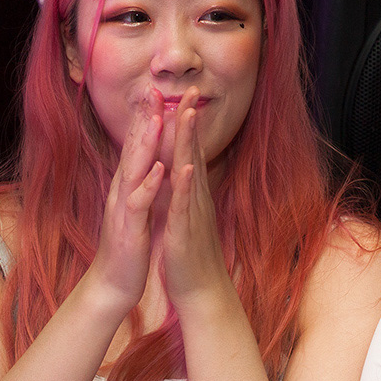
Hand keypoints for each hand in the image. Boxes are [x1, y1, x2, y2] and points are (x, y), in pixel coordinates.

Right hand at [85, 104, 163, 316]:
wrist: (114, 283)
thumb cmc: (129, 246)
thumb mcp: (134, 209)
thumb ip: (138, 184)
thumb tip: (145, 163)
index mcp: (127, 187)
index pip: (134, 147)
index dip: (143, 118)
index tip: (154, 92)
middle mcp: (122, 191)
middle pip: (131, 149)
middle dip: (142, 119)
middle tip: (153, 90)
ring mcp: (123, 208)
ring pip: (133, 170)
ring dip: (144, 144)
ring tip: (157, 118)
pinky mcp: (130, 228)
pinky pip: (139, 203)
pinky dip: (149, 185)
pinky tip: (161, 169)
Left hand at [160, 89, 234, 317]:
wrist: (200, 290)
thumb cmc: (189, 255)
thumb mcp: (185, 216)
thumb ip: (184, 193)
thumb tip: (180, 172)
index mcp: (191, 194)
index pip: (189, 152)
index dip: (186, 124)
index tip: (183, 96)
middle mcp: (195, 198)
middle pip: (193, 152)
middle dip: (190, 121)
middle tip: (191, 90)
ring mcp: (193, 213)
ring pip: (191, 172)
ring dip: (190, 143)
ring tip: (188, 114)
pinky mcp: (187, 231)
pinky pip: (186, 205)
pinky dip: (185, 186)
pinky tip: (184, 167)